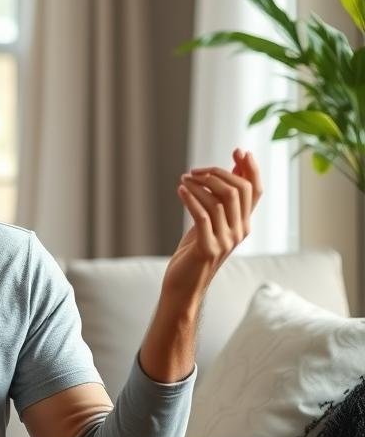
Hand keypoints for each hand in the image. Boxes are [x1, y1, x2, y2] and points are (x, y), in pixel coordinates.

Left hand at [163, 147, 263, 305]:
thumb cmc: (194, 252)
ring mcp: (226, 240)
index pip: (255, 190)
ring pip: (220, 200)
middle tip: (194, 171)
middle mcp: (240, 231)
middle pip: (238, 190)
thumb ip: (221, 200)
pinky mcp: (208, 248)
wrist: (183, 286)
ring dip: (199, 184)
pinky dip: (191, 199)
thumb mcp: (209, 222)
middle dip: (217, 173)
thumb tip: (232, 169)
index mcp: (243, 224)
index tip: (240, 150)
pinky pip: (203, 216)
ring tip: (184, 179)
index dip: (251, 169)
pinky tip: (180, 190)